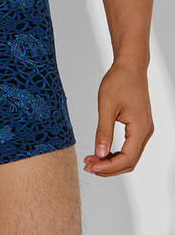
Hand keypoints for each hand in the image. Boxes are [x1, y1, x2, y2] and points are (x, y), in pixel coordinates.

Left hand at [83, 61, 153, 176]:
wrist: (130, 67)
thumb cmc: (119, 81)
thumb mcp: (106, 106)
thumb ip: (103, 131)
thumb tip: (99, 154)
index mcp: (140, 128)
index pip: (127, 158)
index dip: (108, 166)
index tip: (91, 167)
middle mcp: (146, 132)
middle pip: (129, 161)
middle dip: (108, 167)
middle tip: (88, 166)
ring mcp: (144, 129)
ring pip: (130, 156)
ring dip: (111, 161)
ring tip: (91, 160)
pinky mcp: (139, 126)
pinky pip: (129, 147)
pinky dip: (115, 152)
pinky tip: (100, 151)